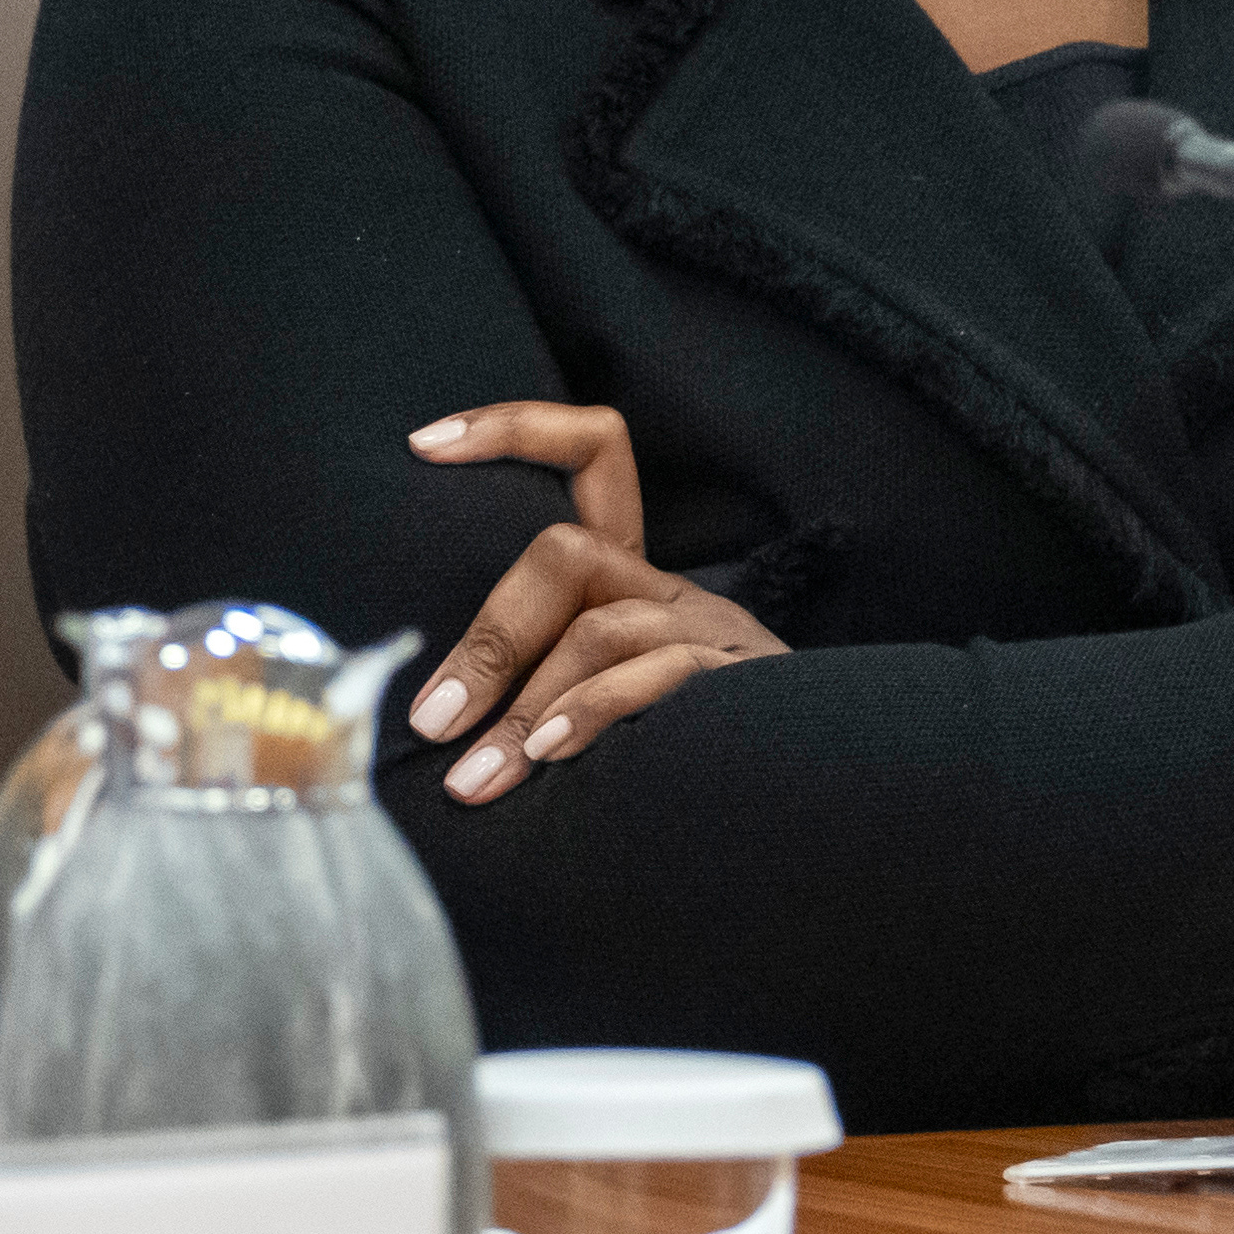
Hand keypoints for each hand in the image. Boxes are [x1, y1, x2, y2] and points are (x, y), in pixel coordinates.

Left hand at [401, 402, 786, 804]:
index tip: (424, 444)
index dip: (513, 429)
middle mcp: (673, 591)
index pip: (592, 455)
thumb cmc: (680, 768)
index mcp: (632, 580)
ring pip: (599, 628)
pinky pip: (658, 673)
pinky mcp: (745, 681)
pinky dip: (593, 712)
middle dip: (490, 638)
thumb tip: (432, 715)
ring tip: (474, 777)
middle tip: (431, 720)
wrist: (809, 804)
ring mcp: (713, 633)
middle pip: (566, 552)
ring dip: (524, 708)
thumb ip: (532, 692)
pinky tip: (551, 759)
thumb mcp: (592, 712)